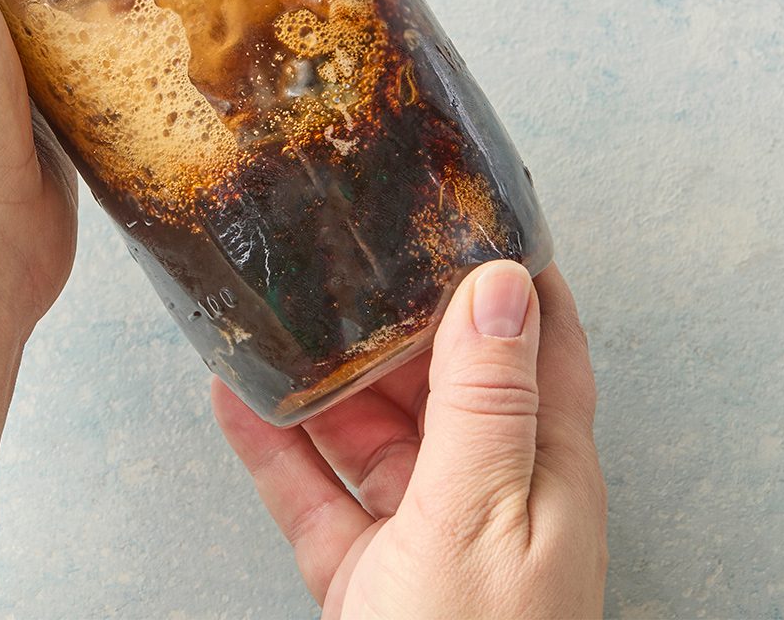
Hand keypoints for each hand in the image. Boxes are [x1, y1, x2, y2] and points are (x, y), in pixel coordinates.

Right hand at [213, 262, 607, 618]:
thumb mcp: (477, 515)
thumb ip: (484, 405)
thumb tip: (500, 286)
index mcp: (543, 471)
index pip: (540, 343)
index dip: (508, 272)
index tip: (460, 208)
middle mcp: (490, 494)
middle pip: (441, 380)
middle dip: (394, 315)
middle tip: (337, 250)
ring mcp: (426, 535)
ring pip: (369, 431)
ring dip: (323, 377)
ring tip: (276, 314)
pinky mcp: (367, 575)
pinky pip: (315, 492)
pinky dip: (275, 446)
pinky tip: (240, 400)